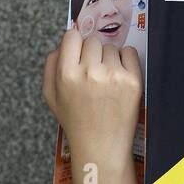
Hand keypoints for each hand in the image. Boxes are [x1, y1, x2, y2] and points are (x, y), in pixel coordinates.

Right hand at [42, 24, 142, 168]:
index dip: (76, 44)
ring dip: (109, 58)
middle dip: (93, 53)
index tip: (79, 53)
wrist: (101, 147)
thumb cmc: (76, 122)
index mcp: (67, 74)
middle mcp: (89, 72)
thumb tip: (63, 42)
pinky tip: (119, 76)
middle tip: (94, 72)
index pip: (72, 36)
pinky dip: (126, 59)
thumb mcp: (51, 96)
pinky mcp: (132, 81)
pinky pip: (129, 52)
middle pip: (92, 41)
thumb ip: (51, 65)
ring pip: (111, 47)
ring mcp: (113, 75)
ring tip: (106, 80)